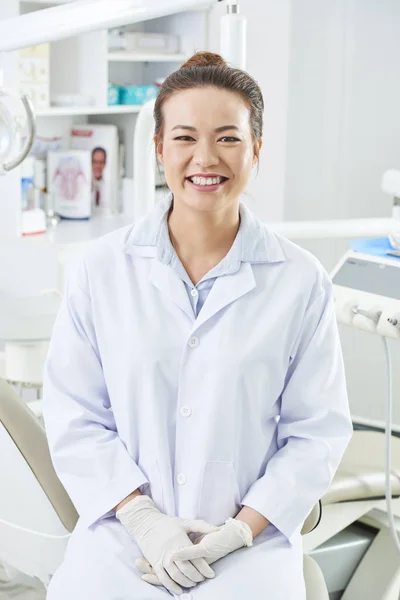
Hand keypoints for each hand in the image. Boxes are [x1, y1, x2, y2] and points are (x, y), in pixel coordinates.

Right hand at [136, 518, 252, 585]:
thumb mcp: (185, 523)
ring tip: (193, 583)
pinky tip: (179, 589)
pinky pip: (164, 578)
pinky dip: (172, 586)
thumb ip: (202, 526)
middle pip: (188, 570)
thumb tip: (218, 529)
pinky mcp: (155, 563)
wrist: (147, 524)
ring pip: (177, 576)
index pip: (196, 559)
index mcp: (181, 542)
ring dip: (186, 582)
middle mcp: (173, 552)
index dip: (205, 569)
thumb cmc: (168, 523)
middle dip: (197, 577)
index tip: (211, 574)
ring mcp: (163, 559)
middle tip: (203, 579)